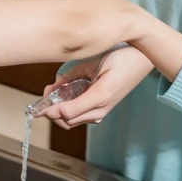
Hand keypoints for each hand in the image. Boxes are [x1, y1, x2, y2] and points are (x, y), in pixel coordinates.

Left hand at [40, 46, 154, 128]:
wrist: (143, 60)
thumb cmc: (121, 59)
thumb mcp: (94, 64)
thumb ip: (72, 77)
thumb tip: (53, 87)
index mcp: (100, 97)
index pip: (67, 113)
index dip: (50, 110)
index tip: (38, 106)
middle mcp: (101, 109)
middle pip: (67, 121)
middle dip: (52, 111)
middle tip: (44, 94)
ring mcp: (102, 111)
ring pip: (72, 121)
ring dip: (59, 110)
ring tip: (53, 92)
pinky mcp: (102, 109)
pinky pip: (80, 115)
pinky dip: (68, 108)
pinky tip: (65, 92)